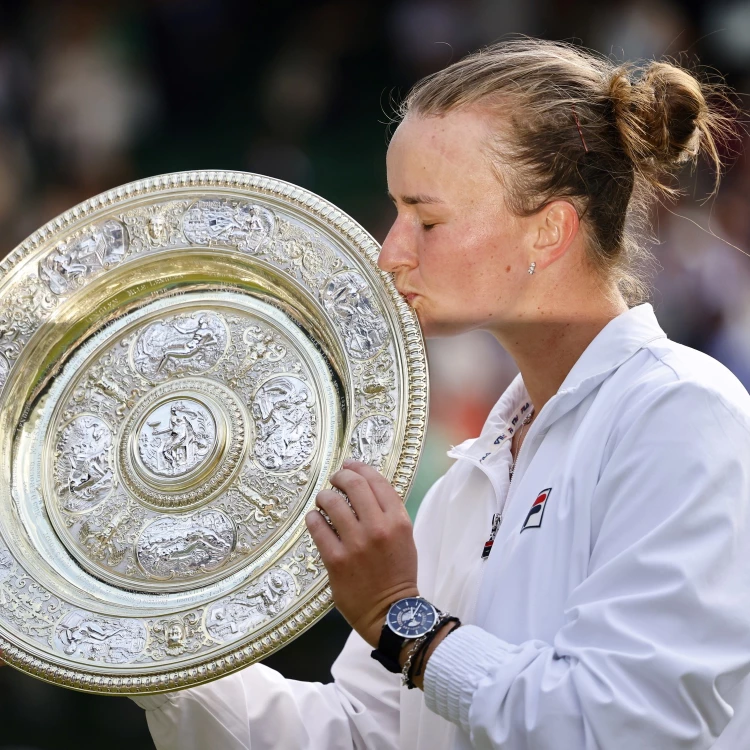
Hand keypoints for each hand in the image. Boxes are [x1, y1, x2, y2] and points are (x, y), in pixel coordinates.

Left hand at [305, 459, 418, 647]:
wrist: (390, 612)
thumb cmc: (398, 573)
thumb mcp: (404, 538)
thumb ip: (388, 513)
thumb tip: (364, 488)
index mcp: (398, 521)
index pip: (377, 482)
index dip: (361, 468)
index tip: (350, 465)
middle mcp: (378, 528)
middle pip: (354, 485)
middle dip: (341, 476)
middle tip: (335, 480)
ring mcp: (356, 544)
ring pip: (332, 503)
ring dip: (324, 496)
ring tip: (323, 500)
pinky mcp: (336, 560)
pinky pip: (318, 527)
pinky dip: (314, 518)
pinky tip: (315, 519)